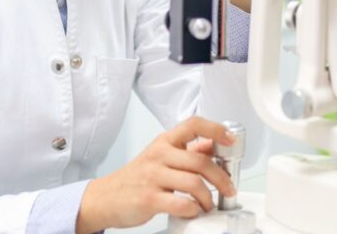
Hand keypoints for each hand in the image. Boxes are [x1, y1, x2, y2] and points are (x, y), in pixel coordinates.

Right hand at [76, 117, 237, 232]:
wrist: (105, 198)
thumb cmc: (136, 177)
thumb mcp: (161, 156)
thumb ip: (187, 151)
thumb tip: (213, 145)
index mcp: (164, 141)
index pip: (193, 125)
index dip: (216, 129)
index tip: (230, 140)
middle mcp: (159, 155)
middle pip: (200, 161)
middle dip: (221, 177)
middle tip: (229, 188)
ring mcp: (153, 176)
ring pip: (194, 183)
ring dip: (208, 197)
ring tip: (208, 204)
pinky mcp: (149, 199)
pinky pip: (181, 204)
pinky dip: (193, 210)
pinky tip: (193, 211)